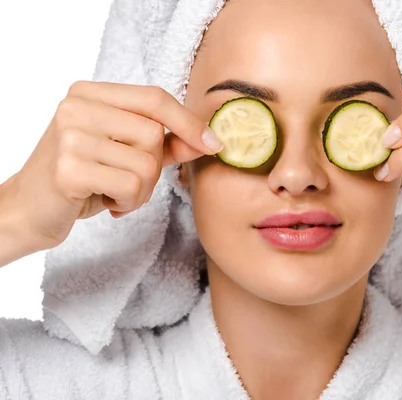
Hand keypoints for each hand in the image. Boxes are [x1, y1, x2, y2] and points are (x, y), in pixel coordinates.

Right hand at [5, 81, 222, 250]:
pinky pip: (131, 186)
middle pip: (154, 134)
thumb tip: (208, 140)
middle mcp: (75, 107)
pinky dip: (128, 202)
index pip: (154, 98)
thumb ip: (164, 144)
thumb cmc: (81, 179)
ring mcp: (68, 135)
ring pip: (146, 164)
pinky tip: (104, 202)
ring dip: (140, 191)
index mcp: (89, 94)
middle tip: (128, 183)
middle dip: (153, 169)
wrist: (28, 209)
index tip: (215, 144)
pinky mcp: (68, 168)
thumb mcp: (123, 154)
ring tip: (113, 193)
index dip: (189, 121)